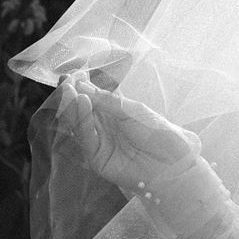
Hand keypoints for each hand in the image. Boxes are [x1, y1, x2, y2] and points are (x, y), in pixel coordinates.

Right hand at [55, 76, 200, 192]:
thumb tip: (82, 85)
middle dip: (72, 95)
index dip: (81, 86)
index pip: (92, 98)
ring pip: (80, 124)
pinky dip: (83, 122)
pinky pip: (87, 138)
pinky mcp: (97, 159)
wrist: (173, 164)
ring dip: (73, 106)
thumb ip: (109, 101)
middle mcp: (104, 126)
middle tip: (65, 81)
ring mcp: (99, 142)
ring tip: (69, 90)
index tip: (71, 74)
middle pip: (82, 110)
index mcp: (114, 112)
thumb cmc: (160, 134)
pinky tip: (82, 105)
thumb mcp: (135, 111)